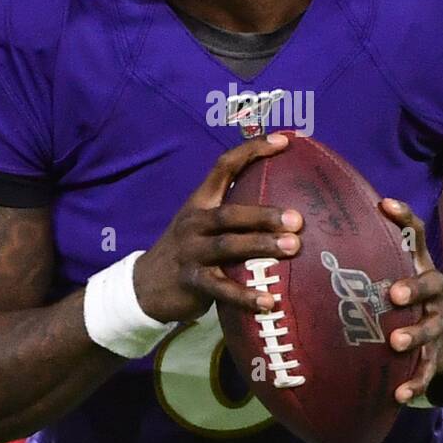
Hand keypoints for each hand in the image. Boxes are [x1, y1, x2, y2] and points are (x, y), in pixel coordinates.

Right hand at [133, 133, 303, 322]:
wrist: (145, 286)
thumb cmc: (189, 251)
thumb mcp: (203, 226)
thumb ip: (235, 216)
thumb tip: (287, 208)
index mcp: (200, 202)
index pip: (224, 166)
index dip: (253, 150)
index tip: (285, 141)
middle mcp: (194, 222)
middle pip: (230, 213)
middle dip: (264, 214)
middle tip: (298, 219)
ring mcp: (191, 252)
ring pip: (227, 246)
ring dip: (261, 246)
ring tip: (293, 248)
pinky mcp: (191, 282)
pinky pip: (221, 289)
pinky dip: (245, 296)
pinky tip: (269, 301)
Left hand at [379, 197, 442, 402]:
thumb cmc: (410, 297)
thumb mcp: (398, 270)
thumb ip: (370, 251)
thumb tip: (318, 223)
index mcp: (420, 266)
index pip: (416, 235)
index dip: (404, 218)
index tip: (384, 205)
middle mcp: (434, 292)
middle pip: (431, 284)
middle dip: (414, 287)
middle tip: (394, 294)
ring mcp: (437, 323)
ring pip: (430, 327)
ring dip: (414, 335)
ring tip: (396, 342)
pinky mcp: (435, 355)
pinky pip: (427, 370)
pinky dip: (414, 381)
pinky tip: (399, 394)